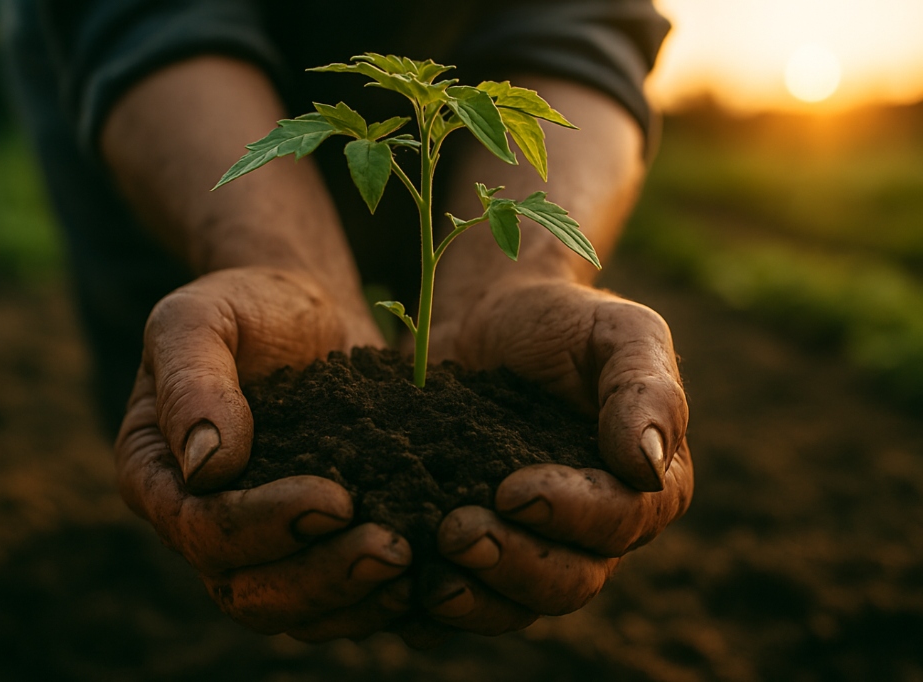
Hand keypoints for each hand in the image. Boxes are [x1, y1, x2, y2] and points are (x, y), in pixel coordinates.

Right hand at [115, 267, 414, 640]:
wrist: (303, 311)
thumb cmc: (244, 306)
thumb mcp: (200, 318)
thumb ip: (192, 382)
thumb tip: (208, 466)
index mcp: (159, 475)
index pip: (200, 528)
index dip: (262, 526)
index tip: (335, 498)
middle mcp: (201, 524)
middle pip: (247, 591)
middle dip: (320, 578)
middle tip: (390, 550)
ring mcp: (261, 542)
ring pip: (294, 610)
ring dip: (354, 598)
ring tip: (413, 564)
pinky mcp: (316, 543)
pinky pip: (337, 597)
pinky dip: (378, 597)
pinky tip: (428, 574)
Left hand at [412, 278, 693, 640]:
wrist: (487, 319)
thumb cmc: (561, 321)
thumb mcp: (618, 332)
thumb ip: (647, 390)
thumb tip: (646, 465)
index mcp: (642, 487)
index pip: (622, 522)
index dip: (574, 516)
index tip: (515, 489)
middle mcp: (592, 533)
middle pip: (568, 582)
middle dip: (514, 566)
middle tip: (458, 532)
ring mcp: (529, 547)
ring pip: (513, 605)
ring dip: (473, 599)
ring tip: (427, 576)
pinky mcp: (472, 550)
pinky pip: (460, 602)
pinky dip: (428, 610)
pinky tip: (397, 591)